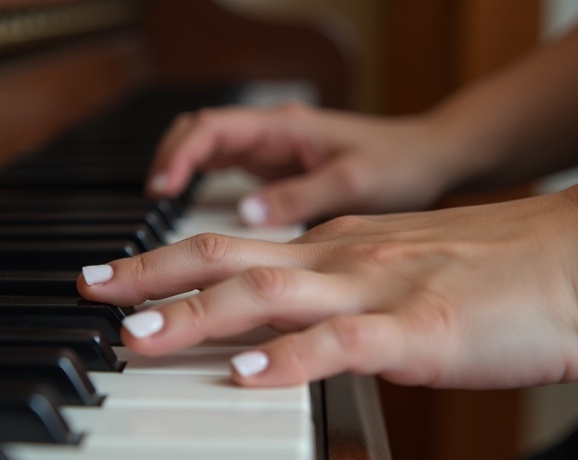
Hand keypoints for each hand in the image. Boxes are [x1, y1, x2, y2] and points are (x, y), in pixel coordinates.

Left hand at [79, 172, 577, 387]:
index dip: (169, 261)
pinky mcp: (420, 331)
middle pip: (229, 258)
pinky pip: (343, 344)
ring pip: (269, 294)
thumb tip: (295, 320)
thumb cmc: (495, 268)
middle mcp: (344, 259)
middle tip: (92, 289)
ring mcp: (378, 291)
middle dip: (152, 275)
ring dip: (198, 314)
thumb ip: (342, 287)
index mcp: (338, 247)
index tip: (120, 279)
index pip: (235, 246)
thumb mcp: (398, 265)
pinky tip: (249, 375)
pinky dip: (291, 359)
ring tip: (139, 334)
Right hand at [146, 103, 466, 225]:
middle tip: (150, 203)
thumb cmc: (398, 164)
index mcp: (285, 127)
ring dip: (179, 173)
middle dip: (167, 163)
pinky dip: (199, 185)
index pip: (211, 129)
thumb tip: (246, 215)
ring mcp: (271, 151)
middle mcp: (271, 134)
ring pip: (207, 151)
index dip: (179, 156)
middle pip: (197, 135)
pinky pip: (224, 170)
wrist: (427, 159)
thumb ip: (300, 196)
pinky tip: (193, 214)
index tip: (160, 190)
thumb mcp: (353, 183)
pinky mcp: (275, 170)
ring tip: (160, 211)